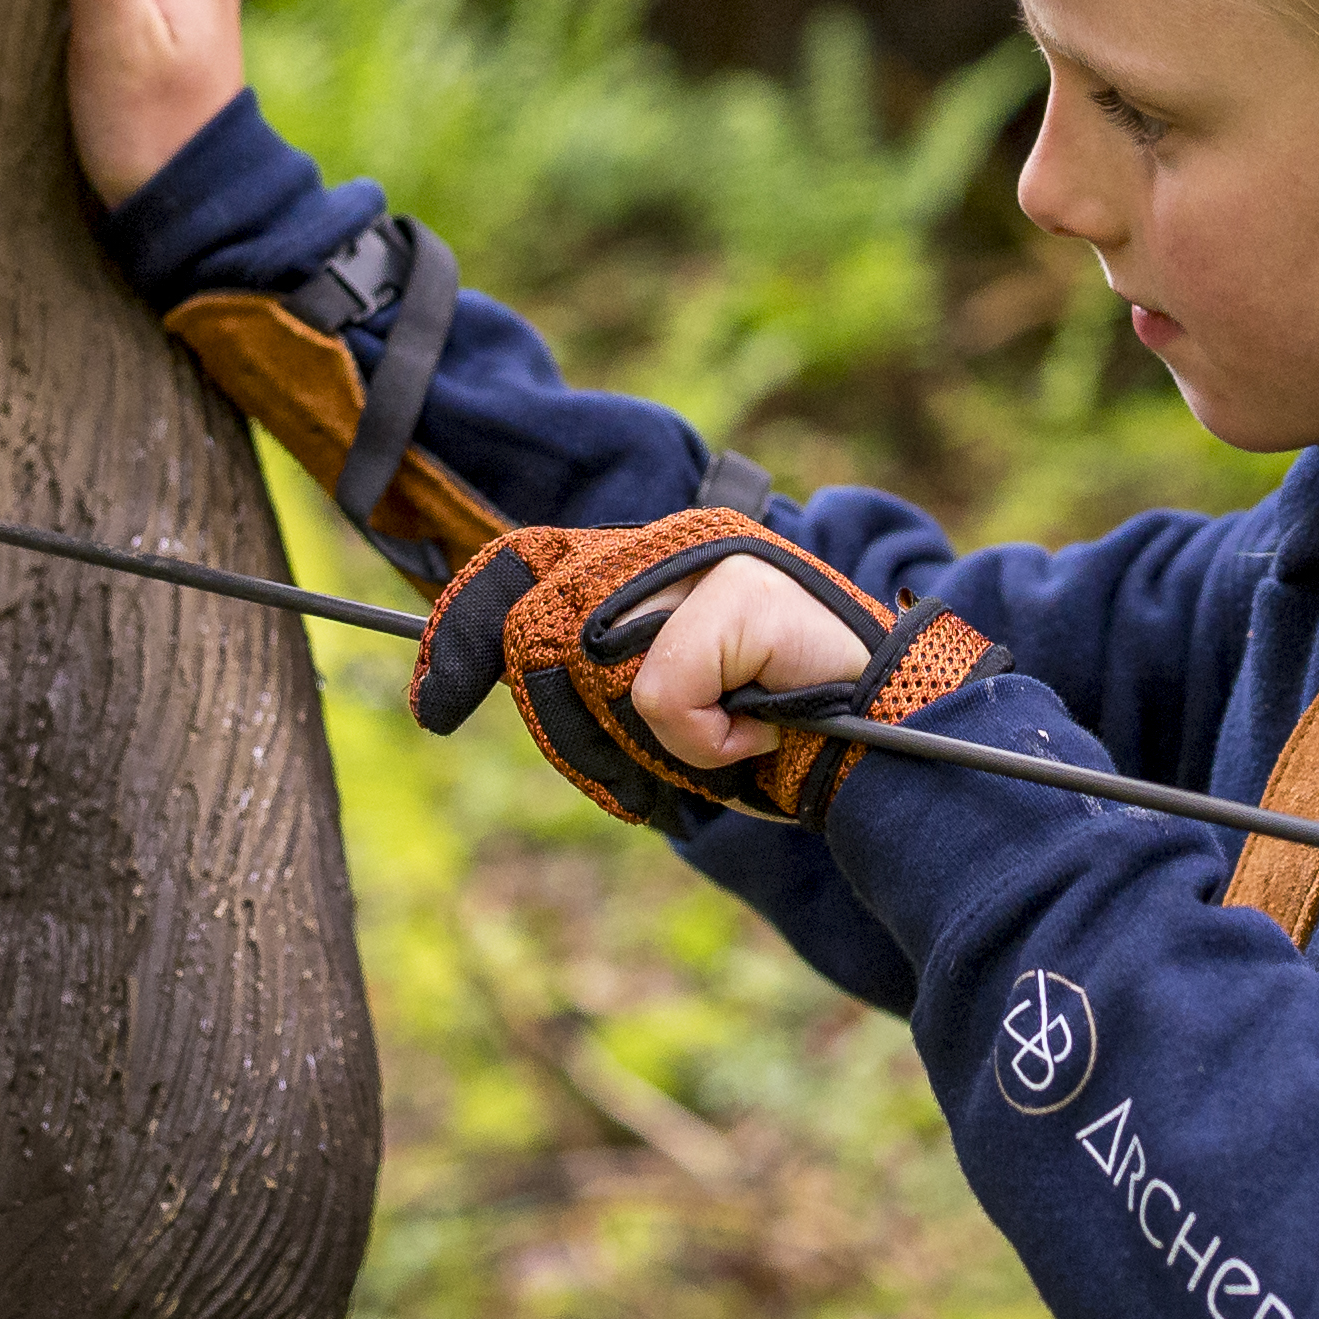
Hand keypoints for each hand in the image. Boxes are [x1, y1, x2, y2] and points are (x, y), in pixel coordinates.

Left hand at [411, 512, 984, 830]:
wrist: (885, 754)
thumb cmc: (774, 740)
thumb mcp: (662, 709)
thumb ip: (595, 678)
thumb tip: (502, 668)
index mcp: (646, 564)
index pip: (522, 568)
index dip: (463, 631)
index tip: (432, 704)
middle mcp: (670, 544)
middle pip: (543, 634)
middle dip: (574, 730)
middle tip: (643, 773)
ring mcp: (705, 560)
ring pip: (598, 672)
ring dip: (652, 744)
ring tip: (722, 742)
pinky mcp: (737, 592)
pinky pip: (663, 696)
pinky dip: (704, 741)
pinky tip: (760, 731)